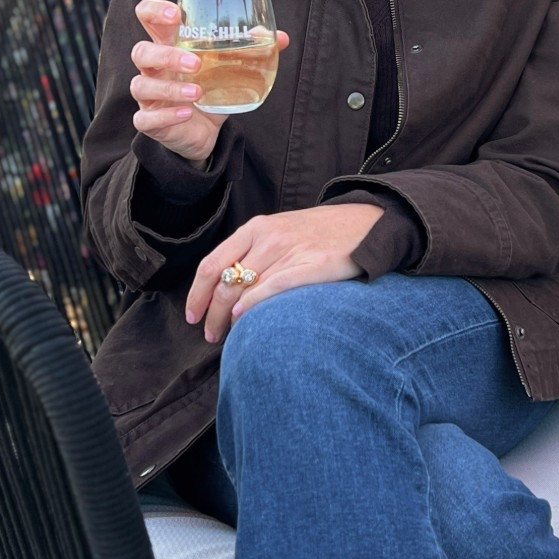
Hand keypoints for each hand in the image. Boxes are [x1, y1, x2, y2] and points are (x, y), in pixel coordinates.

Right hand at [130, 0, 288, 162]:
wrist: (205, 133)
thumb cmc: (211, 90)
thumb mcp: (230, 68)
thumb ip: (251, 50)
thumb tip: (280, 37)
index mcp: (169, 45)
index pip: (147, 16)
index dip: (154, 10)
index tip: (175, 14)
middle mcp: (154, 68)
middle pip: (141, 51)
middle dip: (166, 55)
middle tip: (196, 63)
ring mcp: (148, 95)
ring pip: (141, 84)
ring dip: (169, 88)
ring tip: (197, 92)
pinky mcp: (150, 121)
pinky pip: (145, 118)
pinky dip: (165, 116)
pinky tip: (185, 114)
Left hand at [187, 204, 384, 342]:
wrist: (365, 223)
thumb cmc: (320, 234)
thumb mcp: (280, 232)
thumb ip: (254, 253)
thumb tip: (228, 290)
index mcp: (255, 228)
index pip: (211, 263)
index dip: (196, 293)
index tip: (193, 315)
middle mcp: (267, 238)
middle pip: (224, 281)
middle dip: (211, 313)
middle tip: (210, 334)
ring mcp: (289, 250)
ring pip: (244, 288)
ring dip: (228, 317)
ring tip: (225, 336)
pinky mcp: (311, 265)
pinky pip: (272, 287)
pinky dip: (253, 304)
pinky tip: (243, 317)